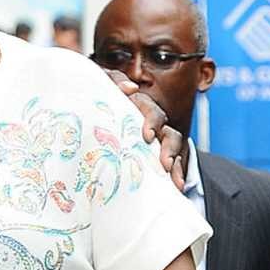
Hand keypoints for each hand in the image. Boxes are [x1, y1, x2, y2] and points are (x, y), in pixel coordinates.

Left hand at [101, 68, 185, 190]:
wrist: (92, 112)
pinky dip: (177, 175)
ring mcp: (157, 140)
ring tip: (176, 181)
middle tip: (165, 163)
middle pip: (169, 134)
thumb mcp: (103, 87)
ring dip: (177, 164)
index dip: (152, 122)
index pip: (152, 113)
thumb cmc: (98, 98)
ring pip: (174, 152)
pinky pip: (173, 165)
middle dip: (169, 149)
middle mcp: (153, 124)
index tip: (147, 136)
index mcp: (140, 107)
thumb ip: (115, 82)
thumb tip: (131, 88)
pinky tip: (177, 187)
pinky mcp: (158, 155)